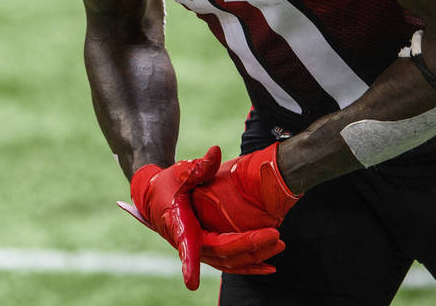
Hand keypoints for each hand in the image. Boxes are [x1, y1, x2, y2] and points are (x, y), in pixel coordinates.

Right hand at [123, 146, 287, 287]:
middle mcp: (190, 244)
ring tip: (279, 245)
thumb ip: (198, 166)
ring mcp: (201, 251)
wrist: (156, 196)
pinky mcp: (210, 251)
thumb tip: (215, 151)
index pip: (186, 246)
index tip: (192, 282)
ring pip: (230, 262)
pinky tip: (268, 266)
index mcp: (179, 226)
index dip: (190, 263)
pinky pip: (231, 263)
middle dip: (250, 247)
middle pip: (222, 254)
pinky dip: (250, 265)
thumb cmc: (167, 183)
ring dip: (255, 257)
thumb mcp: (179, 172)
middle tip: (275, 236)